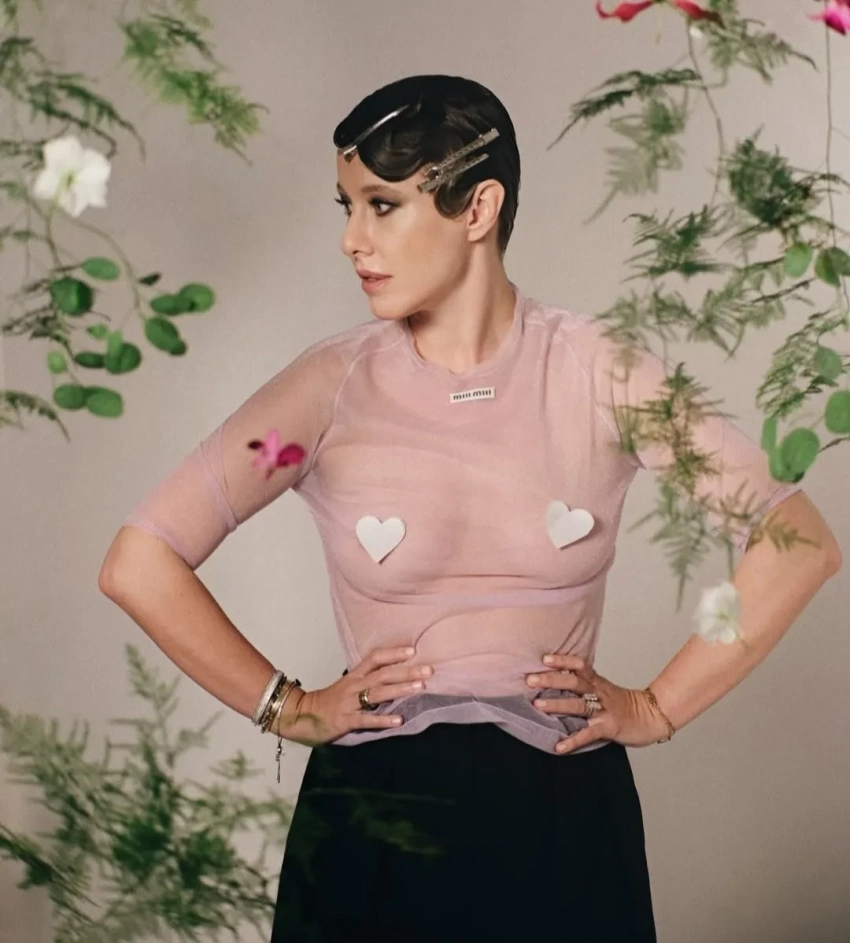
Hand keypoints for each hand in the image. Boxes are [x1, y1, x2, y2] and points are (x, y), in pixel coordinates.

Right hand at [274, 646, 431, 745]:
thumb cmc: (330, 700)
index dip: (393, 653)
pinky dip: (383, 719)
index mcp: (355, 675)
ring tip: (420, 688)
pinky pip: (367, 719)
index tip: (413, 651)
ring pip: (378, 693)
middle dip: (407, 671)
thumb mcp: (348, 685)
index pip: (375, 658)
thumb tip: (393, 676)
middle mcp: (354, 685)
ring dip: (400, 689)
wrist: (303, 715)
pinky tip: (399, 720)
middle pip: (383, 674)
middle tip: (429, 669)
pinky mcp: (346, 720)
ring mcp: (350, 702)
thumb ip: (367, 680)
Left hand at [526, 653, 667, 753]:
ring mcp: (604, 710)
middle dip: (551, 680)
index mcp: (597, 682)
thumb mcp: (604, 688)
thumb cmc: (624, 704)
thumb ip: (585, 685)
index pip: (580, 666)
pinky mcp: (608, 728)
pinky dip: (573, 741)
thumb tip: (558, 681)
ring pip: (578, 705)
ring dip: (557, 705)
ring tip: (538, 705)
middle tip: (530, 680)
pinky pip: (588, 734)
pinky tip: (558, 747)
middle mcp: (599, 693)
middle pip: (573, 682)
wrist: (652, 716)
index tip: (544, 659)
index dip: (563, 661)